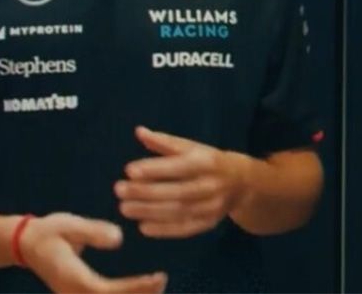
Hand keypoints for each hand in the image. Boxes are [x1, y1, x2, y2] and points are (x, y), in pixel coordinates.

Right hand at [18, 212, 166, 293]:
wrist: (27, 245)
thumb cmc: (49, 231)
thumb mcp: (68, 224)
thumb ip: (93, 231)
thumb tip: (119, 238)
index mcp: (72, 278)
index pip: (107, 291)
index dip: (134, 288)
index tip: (156, 278)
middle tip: (162, 280)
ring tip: (157, 285)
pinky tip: (144, 290)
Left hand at [115, 126, 248, 237]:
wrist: (242, 183)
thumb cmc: (209, 161)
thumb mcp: (192, 147)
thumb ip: (165, 142)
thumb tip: (139, 132)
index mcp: (206, 162)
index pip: (178, 166)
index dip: (154, 169)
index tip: (129, 170)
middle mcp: (210, 185)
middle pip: (176, 191)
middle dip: (145, 192)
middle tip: (119, 190)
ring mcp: (210, 206)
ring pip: (177, 211)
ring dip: (149, 211)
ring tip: (124, 208)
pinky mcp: (208, 223)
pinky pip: (184, 229)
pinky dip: (163, 230)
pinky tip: (142, 227)